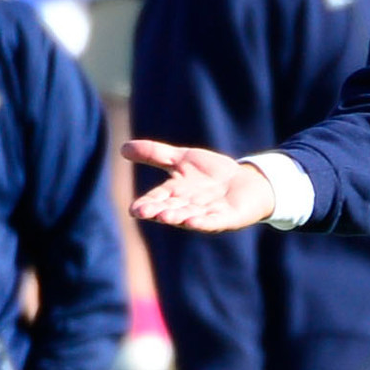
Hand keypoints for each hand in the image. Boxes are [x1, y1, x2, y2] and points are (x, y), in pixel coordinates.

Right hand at [126, 141, 275, 233]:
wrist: (246, 180)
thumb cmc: (212, 172)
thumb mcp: (182, 158)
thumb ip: (155, 154)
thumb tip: (122, 147)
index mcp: (176, 193)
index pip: (158, 198)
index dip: (147, 204)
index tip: (134, 209)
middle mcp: (189, 206)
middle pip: (171, 208)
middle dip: (158, 210)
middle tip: (145, 212)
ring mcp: (208, 213)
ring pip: (190, 216)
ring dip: (178, 217)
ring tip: (166, 216)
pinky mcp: (227, 217)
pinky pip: (213, 221)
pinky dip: (203, 222)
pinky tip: (193, 222)